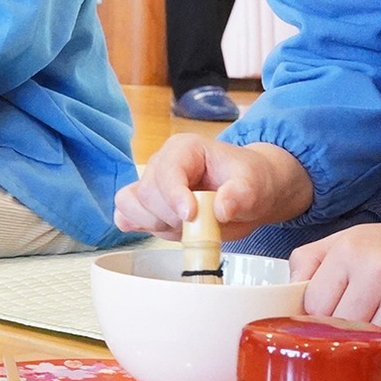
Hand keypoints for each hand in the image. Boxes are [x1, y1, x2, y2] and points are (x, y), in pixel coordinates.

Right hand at [115, 135, 314, 239]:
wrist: (248, 196)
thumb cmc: (249, 181)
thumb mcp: (254, 184)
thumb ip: (240, 194)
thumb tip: (221, 209)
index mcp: (185, 149)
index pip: (166, 171)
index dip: (174, 196)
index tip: (191, 216)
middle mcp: (162, 164)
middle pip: (147, 193)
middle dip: (170, 216)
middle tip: (199, 225)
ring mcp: (152, 185)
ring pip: (131, 205)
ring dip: (156, 224)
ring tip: (186, 228)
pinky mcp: (149, 207)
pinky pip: (126, 215)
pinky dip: (138, 227)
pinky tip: (163, 230)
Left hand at [291, 192, 380, 362]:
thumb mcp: (346, 239)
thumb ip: (309, 261)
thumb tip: (285, 295)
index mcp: (349, 250)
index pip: (313, 306)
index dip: (318, 318)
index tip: (329, 316)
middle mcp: (377, 270)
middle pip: (340, 329)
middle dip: (344, 333)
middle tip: (357, 324)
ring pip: (371, 345)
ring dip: (374, 345)